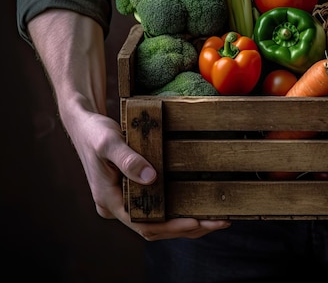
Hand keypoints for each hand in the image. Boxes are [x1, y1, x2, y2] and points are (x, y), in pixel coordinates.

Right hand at [28, 10, 229, 239]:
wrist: (83, 125)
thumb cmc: (94, 132)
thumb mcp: (108, 142)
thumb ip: (128, 159)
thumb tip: (151, 177)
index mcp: (109, 200)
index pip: (144, 224)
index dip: (172, 227)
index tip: (197, 222)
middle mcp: (117, 207)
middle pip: (155, 228)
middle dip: (188, 228)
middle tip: (219, 222)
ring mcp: (124, 202)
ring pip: (157, 222)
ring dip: (186, 223)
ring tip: (216, 219)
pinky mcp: (132, 193)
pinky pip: (157, 209)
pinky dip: (177, 211)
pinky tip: (198, 206)